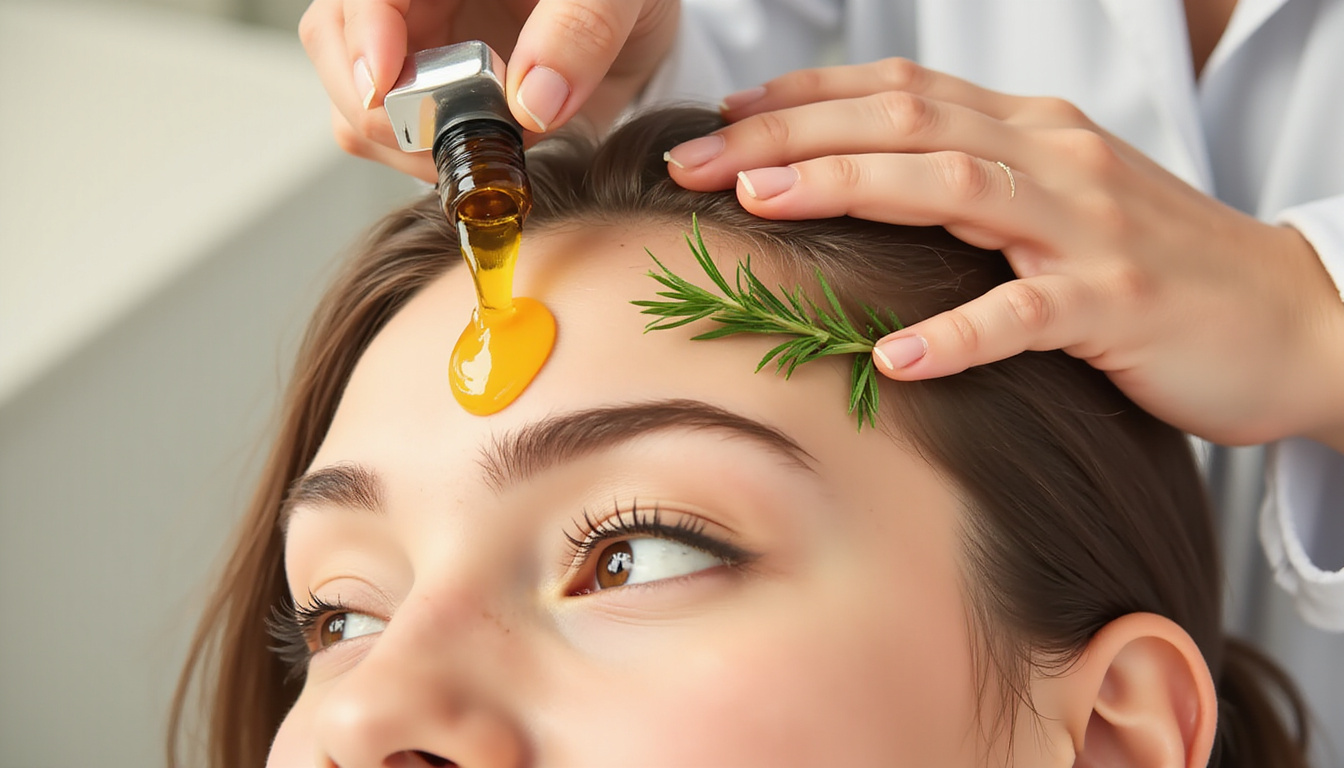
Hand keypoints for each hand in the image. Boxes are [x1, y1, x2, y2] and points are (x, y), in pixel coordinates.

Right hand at [300, 0, 678, 181]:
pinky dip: (423, 161)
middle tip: (450, 138)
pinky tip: (480, 156)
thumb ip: (581, 32)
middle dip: (379, 102)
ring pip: (353, 97)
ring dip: (402, 141)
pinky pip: (390, 136)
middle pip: (334, 40)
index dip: (363, 32)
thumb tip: (531, 105)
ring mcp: (412, 44)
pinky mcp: (425, 94)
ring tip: (486, 149)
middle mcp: (413, 1)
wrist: (635, 25)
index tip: (382, 84)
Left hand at [665, 59, 1343, 449]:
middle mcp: (1051, 158)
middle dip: (788, 137)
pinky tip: (895, 352)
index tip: (721, 122)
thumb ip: (972, 178)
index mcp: (1028, 132)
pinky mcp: (1119, 304)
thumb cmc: (1152, 264)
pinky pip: (1028, 314)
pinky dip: (959, 332)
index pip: (896, 94)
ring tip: (761, 205)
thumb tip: (865, 176)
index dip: (801, 101)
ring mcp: (1087, 227)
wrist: (1286, 314)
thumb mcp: (1055, 199)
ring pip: (954, 188)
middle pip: (902, 125)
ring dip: (849, 187)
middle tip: (697, 160)